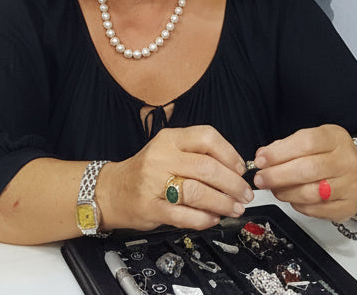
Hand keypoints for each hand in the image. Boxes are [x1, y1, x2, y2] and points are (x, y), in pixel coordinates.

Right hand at [104, 125, 253, 231]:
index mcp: (169, 139)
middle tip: (244, 193)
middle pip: (207, 168)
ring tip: (234, 208)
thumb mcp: (168, 150)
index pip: (207, 137)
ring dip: (222, 203)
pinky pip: (184, 215)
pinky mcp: (151, 208)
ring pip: (198, 192)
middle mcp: (161, 158)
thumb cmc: (146, 171)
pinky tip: (213, 218)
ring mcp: (154, 183)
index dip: (230, 154)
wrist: (111, 191)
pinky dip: (204, 219)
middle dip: (233, 183)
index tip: (240, 168)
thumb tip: (235, 168)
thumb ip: (197, 154)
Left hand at [251, 124, 356, 221]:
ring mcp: (349, 186)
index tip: (261, 159)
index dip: (280, 152)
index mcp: (336, 138)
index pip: (307, 143)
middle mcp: (346, 161)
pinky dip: (298, 205)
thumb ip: (289, 146)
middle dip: (277, 175)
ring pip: (310, 193)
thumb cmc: (334, 156)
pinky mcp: (346, 207)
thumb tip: (263, 156)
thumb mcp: (316, 140)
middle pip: (308, 169)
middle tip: (260, 179)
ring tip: (274, 189)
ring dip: (285, 192)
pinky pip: (315, 209)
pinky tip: (291, 198)